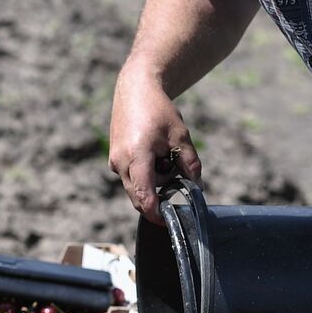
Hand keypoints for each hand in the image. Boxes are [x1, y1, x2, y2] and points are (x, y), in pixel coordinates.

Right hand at [108, 70, 201, 222]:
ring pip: (135, 188)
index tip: (170, 222)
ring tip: (165, 157)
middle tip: (177, 182)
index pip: (144, 196)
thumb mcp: (181, 136)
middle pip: (139, 197)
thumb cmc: (159, 111)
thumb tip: (197, 188)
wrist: (135, 90)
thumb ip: (190, 164)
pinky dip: (145, 176)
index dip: (156, 214)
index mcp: (137, 156)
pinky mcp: (115, 160)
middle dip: (159, 197)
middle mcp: (121, 162)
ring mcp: (115, 162)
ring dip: (153, 184)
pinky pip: (130, 178)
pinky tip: (155, 156)